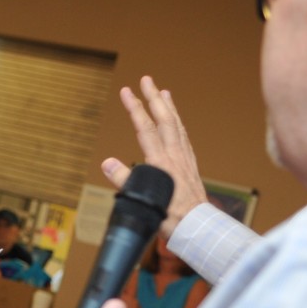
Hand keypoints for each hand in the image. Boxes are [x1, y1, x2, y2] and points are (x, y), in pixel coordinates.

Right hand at [100, 76, 206, 237]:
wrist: (199, 228)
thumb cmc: (171, 218)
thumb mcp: (143, 201)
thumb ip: (125, 181)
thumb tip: (107, 162)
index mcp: (162, 162)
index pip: (145, 128)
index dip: (135, 108)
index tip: (126, 91)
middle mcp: (175, 156)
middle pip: (164, 120)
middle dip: (154, 97)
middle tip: (146, 79)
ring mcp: (185, 159)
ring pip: (177, 126)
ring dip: (168, 107)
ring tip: (163, 91)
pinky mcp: (190, 165)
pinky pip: (184, 137)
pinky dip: (178, 123)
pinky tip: (175, 121)